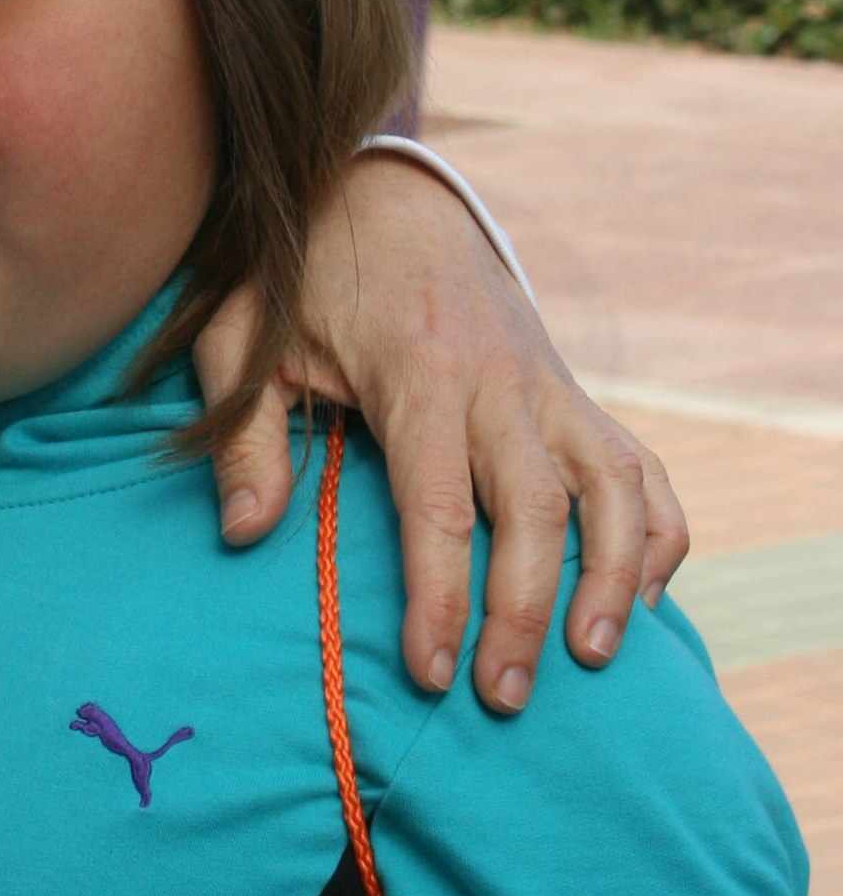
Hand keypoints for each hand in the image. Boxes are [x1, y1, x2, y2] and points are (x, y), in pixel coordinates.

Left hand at [192, 151, 687, 713]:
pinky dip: (653, 533)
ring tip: (594, 657)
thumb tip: (245, 533)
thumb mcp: (244, 338)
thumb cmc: (302, 279)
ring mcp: (550, 385)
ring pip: (617, 486)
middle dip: (528, 612)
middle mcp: (500, 381)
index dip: (440, 597)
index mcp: (417, 373)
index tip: (430, 670)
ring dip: (616, 576)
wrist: (386, 194)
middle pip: (540, 509)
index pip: (439, 506)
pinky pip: (641, 466)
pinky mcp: (574, 392)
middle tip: (505, 700)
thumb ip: (242, 434)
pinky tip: (639, 598)